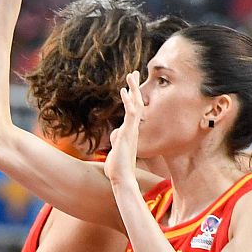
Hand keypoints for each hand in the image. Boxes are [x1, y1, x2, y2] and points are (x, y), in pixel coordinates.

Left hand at [104, 71, 143, 187]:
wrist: (121, 178)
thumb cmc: (118, 166)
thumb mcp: (115, 149)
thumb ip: (116, 139)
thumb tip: (114, 133)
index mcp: (130, 131)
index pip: (133, 110)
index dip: (131, 97)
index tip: (128, 86)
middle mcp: (133, 129)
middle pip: (137, 103)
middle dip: (134, 88)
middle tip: (133, 73)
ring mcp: (132, 130)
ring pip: (135, 105)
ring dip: (133, 90)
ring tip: (131, 76)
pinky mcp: (128, 133)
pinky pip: (131, 114)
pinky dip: (129, 102)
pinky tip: (125, 91)